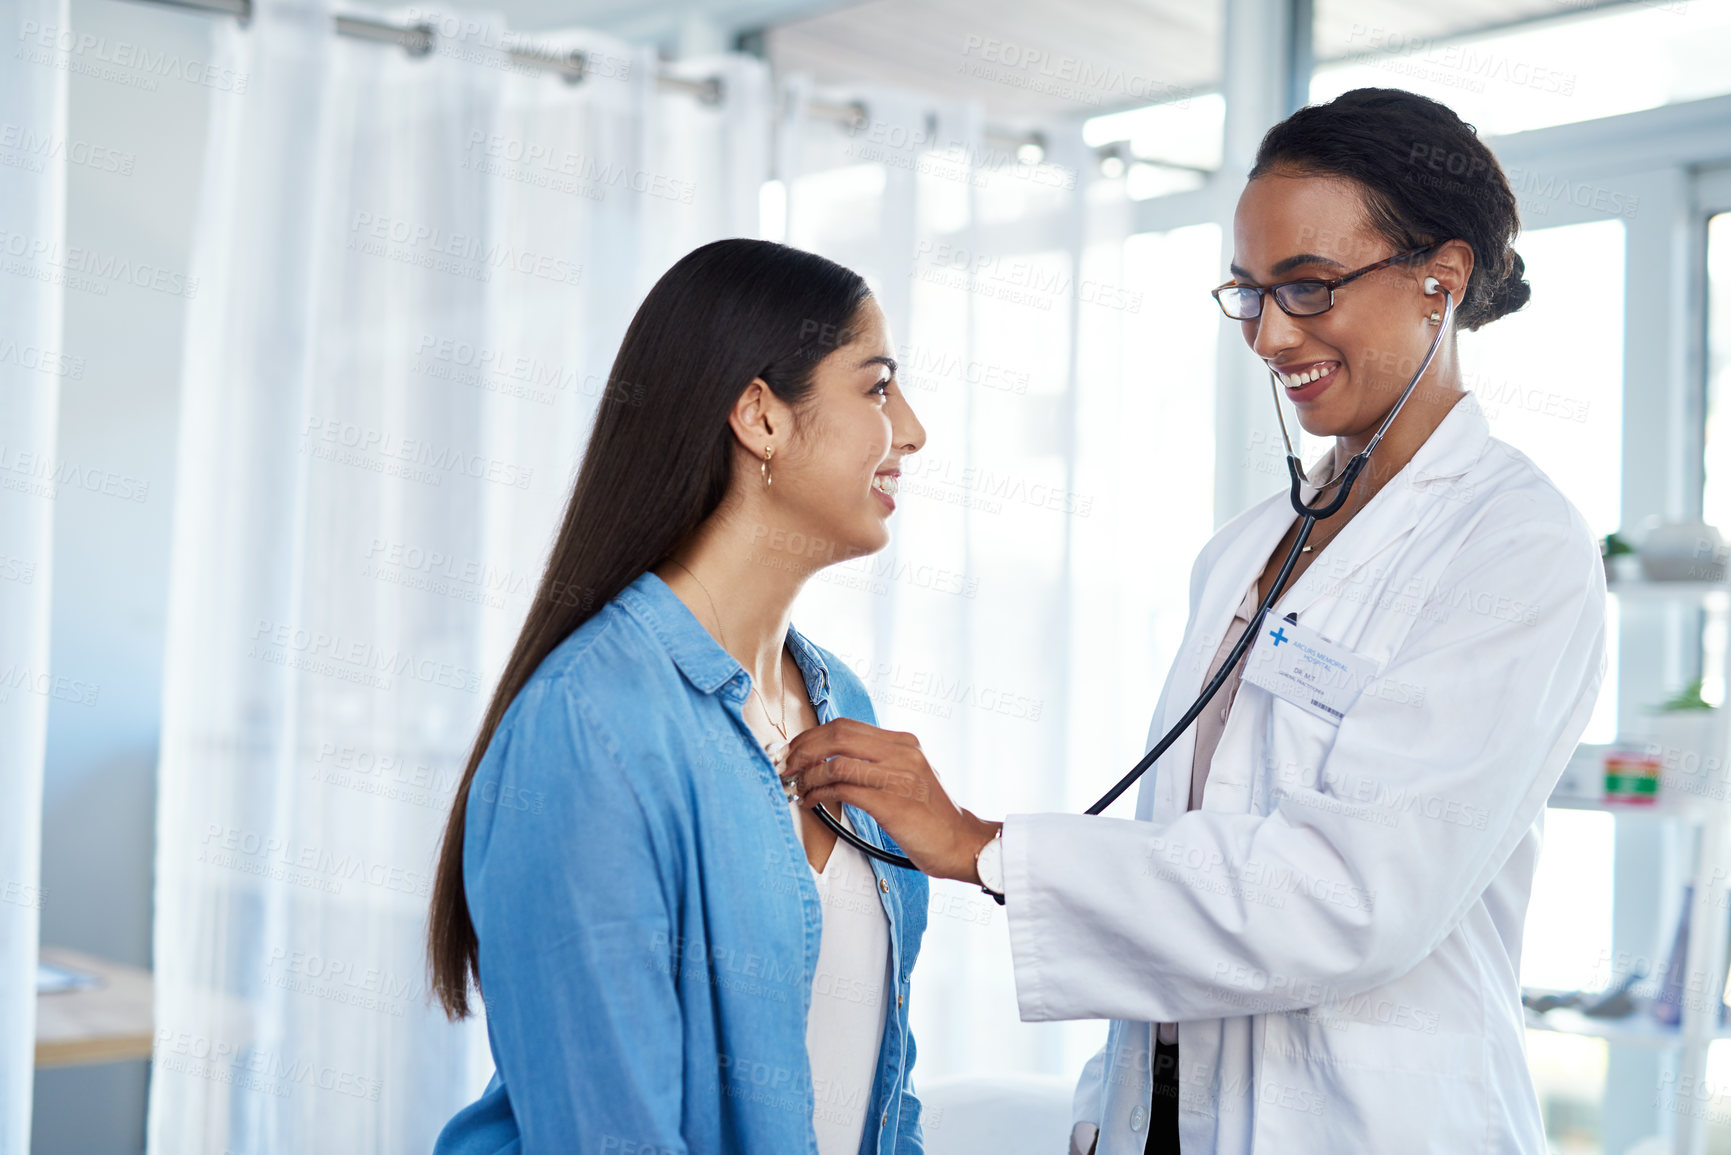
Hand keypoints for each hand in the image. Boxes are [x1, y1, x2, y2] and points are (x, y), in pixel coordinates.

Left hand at [776, 718, 999, 882]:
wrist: (963, 843)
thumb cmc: (931, 816)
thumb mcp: (909, 776)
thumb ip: (878, 763)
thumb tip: (832, 761)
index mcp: (904, 742)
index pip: (846, 726)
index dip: (812, 736)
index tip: (792, 751)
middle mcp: (902, 753)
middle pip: (838, 736)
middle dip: (802, 750)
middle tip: (785, 767)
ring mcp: (899, 777)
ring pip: (837, 763)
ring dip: (807, 777)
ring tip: (796, 789)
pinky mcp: (894, 804)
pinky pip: (845, 791)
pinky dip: (820, 795)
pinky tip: (812, 803)